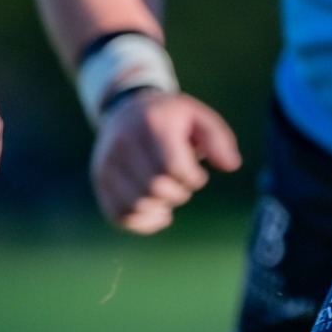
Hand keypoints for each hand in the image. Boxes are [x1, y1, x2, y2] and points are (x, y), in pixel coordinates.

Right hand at [89, 90, 241, 232]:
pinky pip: (119, 215)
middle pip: (154, 187)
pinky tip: (158, 212)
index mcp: (152, 123)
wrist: (129, 109)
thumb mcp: (199, 118)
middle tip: (180, 184)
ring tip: (168, 194)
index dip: (192, 178)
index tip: (196, 174)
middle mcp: (123, 142)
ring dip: (160, 207)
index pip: (172, 167)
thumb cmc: (172, 119)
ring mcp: (107, 162)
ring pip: (136, 204)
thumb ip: (218, 140)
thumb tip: (231, 165)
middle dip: (177, 193)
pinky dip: (143, 222)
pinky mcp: (99, 179)